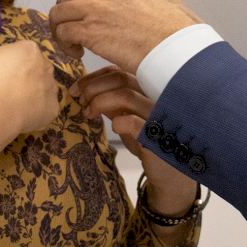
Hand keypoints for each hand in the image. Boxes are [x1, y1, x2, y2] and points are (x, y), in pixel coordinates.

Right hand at [0, 41, 60, 164]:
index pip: (27, 53)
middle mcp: (45, 65)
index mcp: (29, 49)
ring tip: (16, 107)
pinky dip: (37, 115)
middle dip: (30, 79)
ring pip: (46, 90)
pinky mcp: (53, 108)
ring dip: (36, 96)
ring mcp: (52, 87)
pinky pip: (46, 110)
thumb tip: (3, 71)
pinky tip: (22, 118)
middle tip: (13, 91)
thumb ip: (1, 63)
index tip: (6, 76)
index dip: (17, 66)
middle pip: (40, 70)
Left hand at [49, 0, 199, 72]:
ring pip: (58, 15)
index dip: (84, 9)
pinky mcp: (88, 28)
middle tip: (75, 37)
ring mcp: (93, 7)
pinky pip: (62, 34)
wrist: (174, 46)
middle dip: (68, 18)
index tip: (91, 25)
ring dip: (62, 32)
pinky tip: (79, 55)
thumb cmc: (173, 29)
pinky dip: (65, 46)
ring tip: (74, 47)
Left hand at [76, 66, 197, 215]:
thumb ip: (114, 105)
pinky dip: (120, 121)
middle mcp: (155, 96)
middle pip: (120, 78)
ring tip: (89, 113)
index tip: (76, 89)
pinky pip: (135, 122)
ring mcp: (158, 114)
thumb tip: (87, 92)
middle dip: (92, 88)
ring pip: (126, 96)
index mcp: (147, 89)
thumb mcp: (128, 119)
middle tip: (80, 100)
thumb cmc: (149, 143)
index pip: (118, 72)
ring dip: (100, 102)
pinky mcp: (157, 135)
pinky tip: (114, 127)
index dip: (93, 78)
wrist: (170, 174)